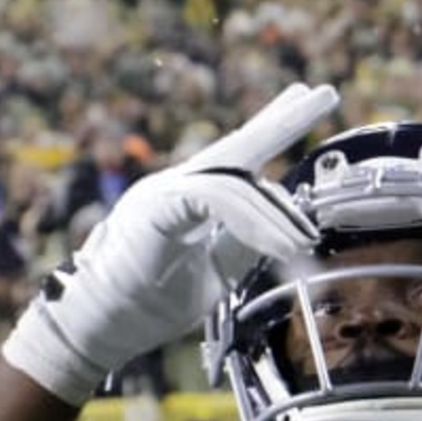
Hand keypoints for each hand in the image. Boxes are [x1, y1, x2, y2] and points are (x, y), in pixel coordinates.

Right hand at [1, 82, 336, 404]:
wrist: (99, 327)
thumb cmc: (148, 305)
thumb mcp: (215, 271)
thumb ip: (244, 242)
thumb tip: (283, 221)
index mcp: (186, 201)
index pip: (234, 161)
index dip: (270, 130)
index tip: (302, 100)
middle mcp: (175, 186)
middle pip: (236, 147)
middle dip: (282, 121)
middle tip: (323, 92)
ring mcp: (163, 192)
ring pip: (236, 184)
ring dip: (277, 217)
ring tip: (305, 242)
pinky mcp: (157, 206)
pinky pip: (217, 201)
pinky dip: (255, 224)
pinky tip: (283, 245)